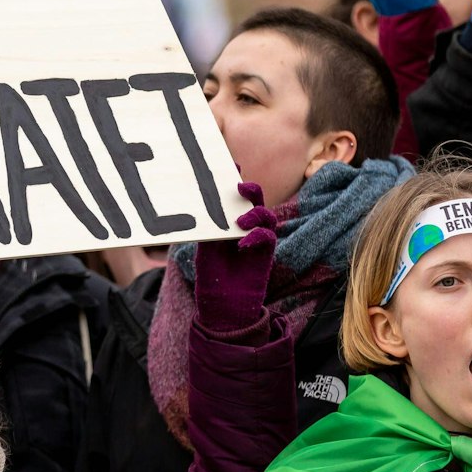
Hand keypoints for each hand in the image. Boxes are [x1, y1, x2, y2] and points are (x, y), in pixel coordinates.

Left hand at [192, 183, 279, 332]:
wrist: (221, 306)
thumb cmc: (211, 277)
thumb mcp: (204, 248)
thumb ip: (209, 228)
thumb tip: (202, 204)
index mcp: (230, 224)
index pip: (235, 198)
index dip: (236, 180)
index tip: (231, 165)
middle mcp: (246, 229)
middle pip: (256, 202)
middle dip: (251, 190)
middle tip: (240, 187)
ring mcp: (258, 241)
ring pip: (267, 216)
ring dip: (255, 213)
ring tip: (239, 222)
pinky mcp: (266, 255)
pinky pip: (269, 237)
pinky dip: (257, 236)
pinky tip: (243, 244)